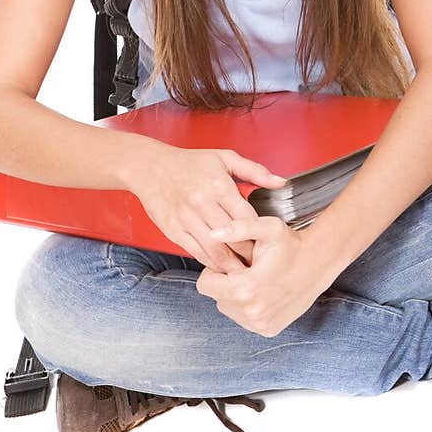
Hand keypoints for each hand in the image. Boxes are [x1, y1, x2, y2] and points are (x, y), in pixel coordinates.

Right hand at [127, 141, 287, 272]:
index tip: (269, 246)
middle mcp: (203, 203)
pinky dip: (210, 263)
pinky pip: (196, 252)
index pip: (246, 218)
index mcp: (219, 186)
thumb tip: (281, 182)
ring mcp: (187, 219)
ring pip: (214, 250)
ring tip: (244, 274)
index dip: (259, 236)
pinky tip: (221, 268)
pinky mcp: (174, 231)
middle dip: (248, 255)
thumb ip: (255, 171)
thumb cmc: (189, 163)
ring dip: (231, 265)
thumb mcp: (225, 158)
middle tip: (261, 266)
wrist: (150, 167)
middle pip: (233, 238)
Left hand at [195, 218, 332, 336]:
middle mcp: (251, 311)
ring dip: (236, 297)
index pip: (205, 285)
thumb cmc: (292, 245)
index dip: (213, 272)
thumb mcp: (267, 229)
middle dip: (226, 284)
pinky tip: (263, 294)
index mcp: (244, 288)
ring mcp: (260, 323)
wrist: (318, 263)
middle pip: (217, 298)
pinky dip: (249, 308)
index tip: (231, 264)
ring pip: (229, 310)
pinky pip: (245, 320)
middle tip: (246, 271)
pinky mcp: (268, 330)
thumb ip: (238, 228)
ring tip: (256, 281)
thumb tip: (212, 233)